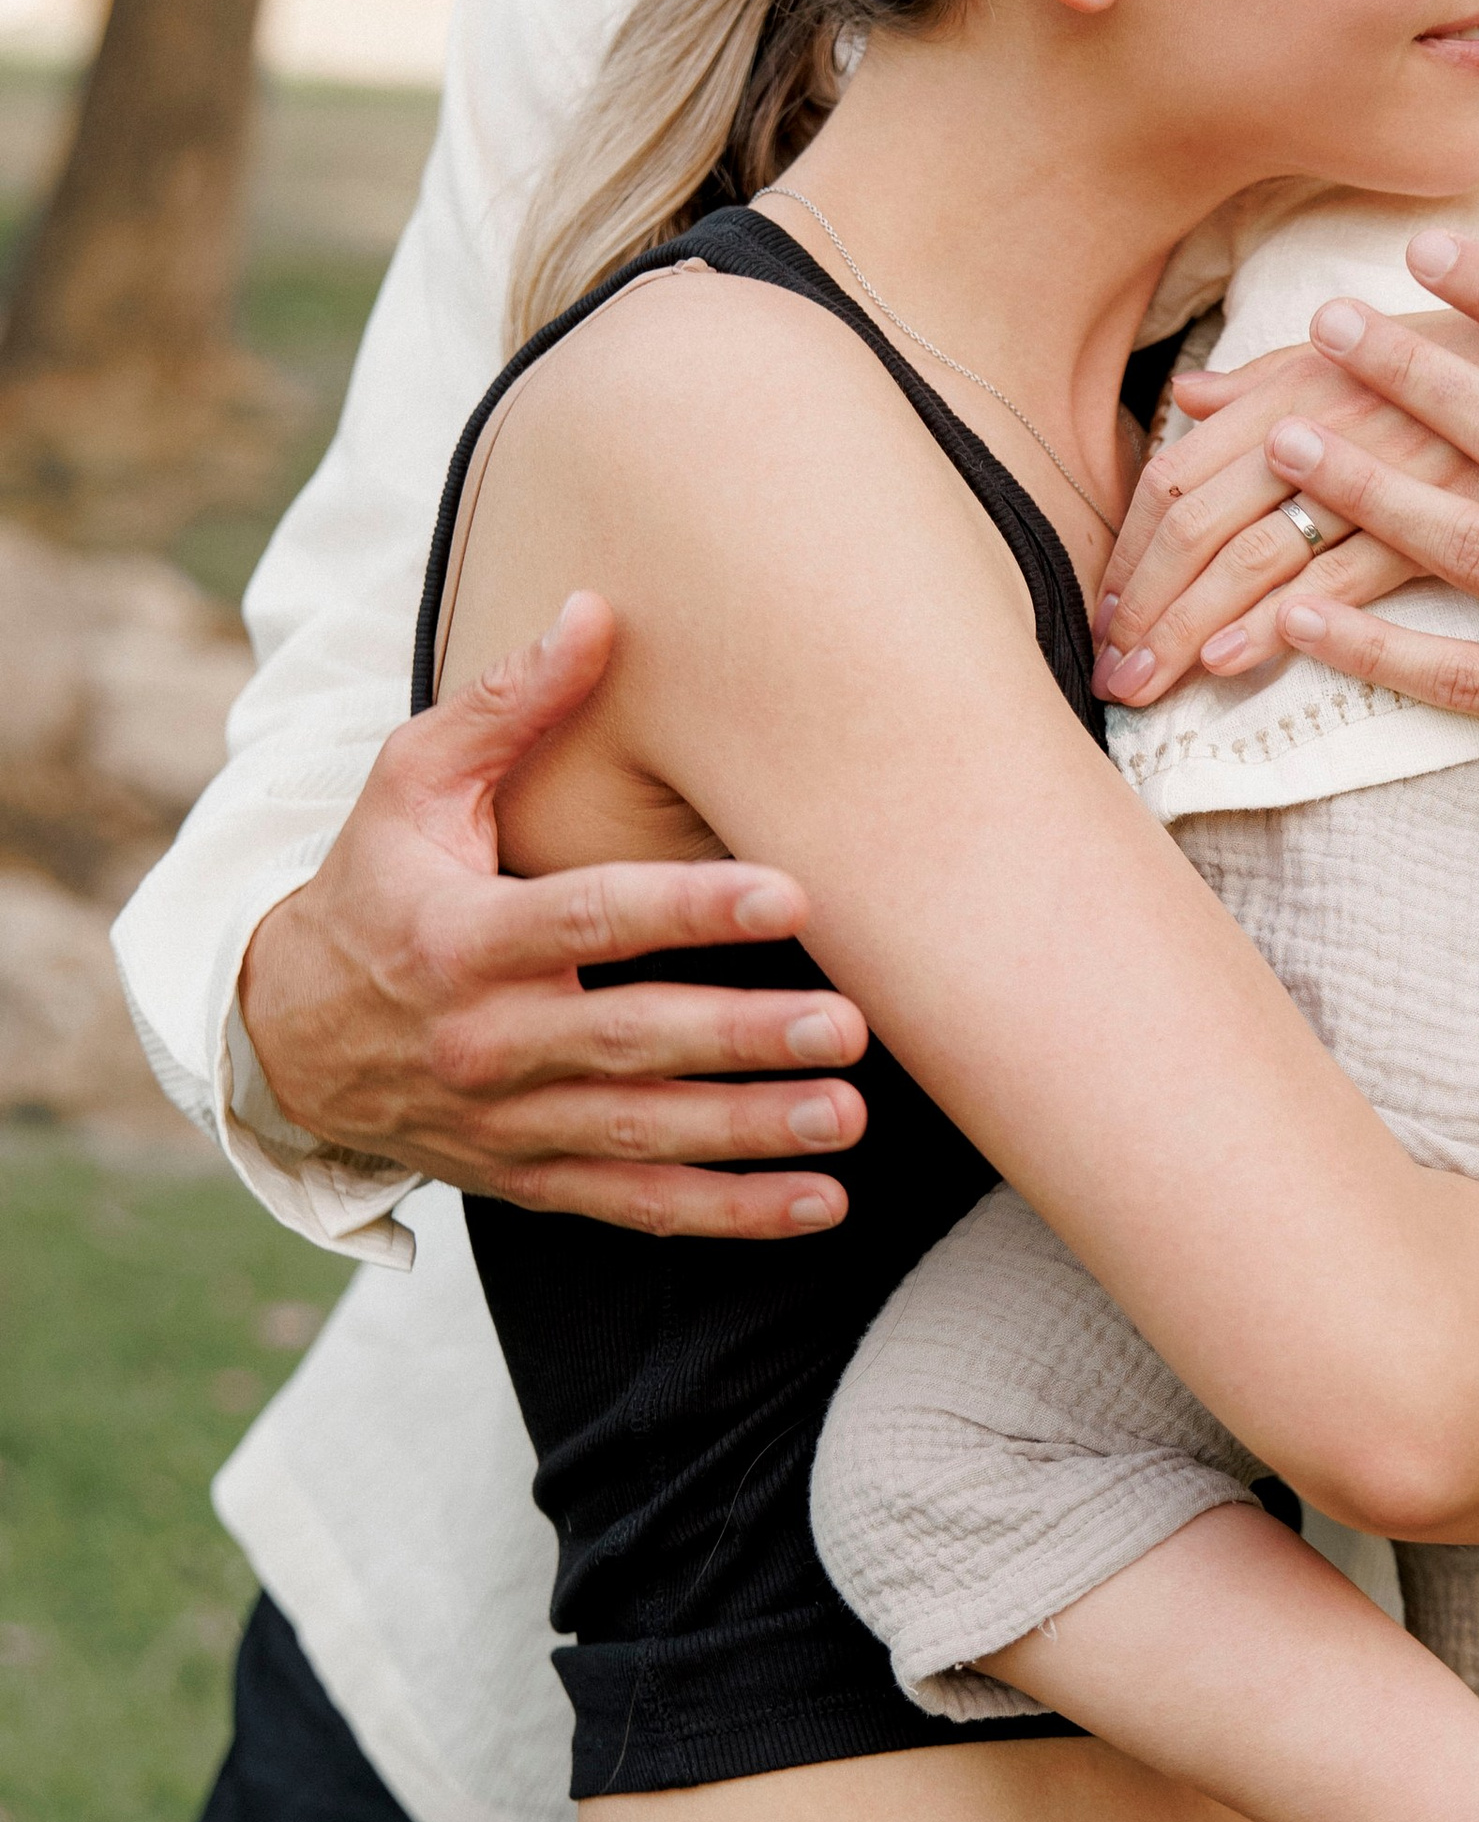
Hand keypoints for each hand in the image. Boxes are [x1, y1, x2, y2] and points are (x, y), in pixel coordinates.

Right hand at [236, 596, 867, 1235]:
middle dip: (742, 1037)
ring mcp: (508, 1122)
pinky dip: (728, 1213)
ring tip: (846, 1114)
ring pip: (640, 1136)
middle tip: (847, 1025)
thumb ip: (510, 705)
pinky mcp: (529, 1180)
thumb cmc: (377, 886)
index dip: (688, 909)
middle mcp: (484, 1040)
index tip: (787, 893)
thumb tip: (597, 609)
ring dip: (750, 1133)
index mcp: (461, 938)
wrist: (287, 1038)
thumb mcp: (412, 785)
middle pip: (628, 1041)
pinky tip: (820, 1203)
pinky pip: (636, 1205)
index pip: (588, 921)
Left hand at [1093, 322, 1478, 703]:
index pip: (1183, 471)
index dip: (1130, 547)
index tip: (1104, 605)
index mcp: (1324, 382)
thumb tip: (1190, 396)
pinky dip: (1295, 621)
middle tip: (1105, 668)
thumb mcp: (1399, 352)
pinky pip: (1370, 586)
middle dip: (1144, 602)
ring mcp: (1420, 488)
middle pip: (1210, 521)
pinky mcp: (1467, 545)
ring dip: (1196, 625)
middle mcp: (1359, 427)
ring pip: (1274, 562)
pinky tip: (1241, 655)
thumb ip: (1285, 378)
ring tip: (1147, 679)